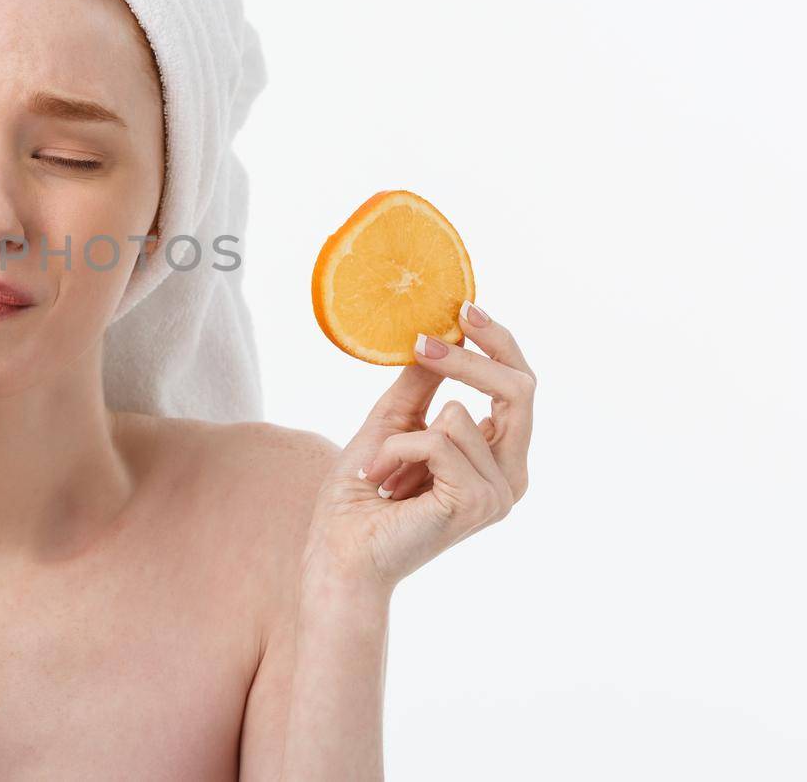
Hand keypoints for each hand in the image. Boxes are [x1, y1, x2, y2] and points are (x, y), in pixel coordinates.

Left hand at [303, 301, 536, 589]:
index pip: (521, 387)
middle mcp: (511, 475)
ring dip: (402, 433)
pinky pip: (438, 440)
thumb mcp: (393, 422)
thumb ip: (423, 382)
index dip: (499, 343)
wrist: (340, 552)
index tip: (465, 309)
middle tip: (423, 341)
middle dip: (470, 357)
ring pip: (461, 414)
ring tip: (382, 469)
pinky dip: (397, 450)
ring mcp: (499, 494)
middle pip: (519, 390)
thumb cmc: (362, 495)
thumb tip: (440, 330)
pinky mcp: (476, 503)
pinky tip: (382, 480)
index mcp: (499, 456)